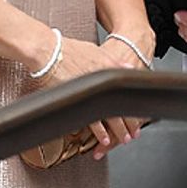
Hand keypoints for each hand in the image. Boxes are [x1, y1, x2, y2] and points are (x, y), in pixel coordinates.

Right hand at [40, 35, 144, 160]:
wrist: (47, 51)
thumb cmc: (68, 49)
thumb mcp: (96, 49)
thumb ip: (114, 62)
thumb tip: (129, 69)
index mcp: (108, 67)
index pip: (126, 91)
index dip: (134, 105)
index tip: (140, 115)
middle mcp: (101, 80)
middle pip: (120, 105)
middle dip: (130, 121)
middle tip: (134, 132)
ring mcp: (90, 91)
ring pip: (109, 115)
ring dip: (118, 129)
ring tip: (123, 138)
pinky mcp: (77, 100)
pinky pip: (92, 120)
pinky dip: (100, 131)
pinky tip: (104, 139)